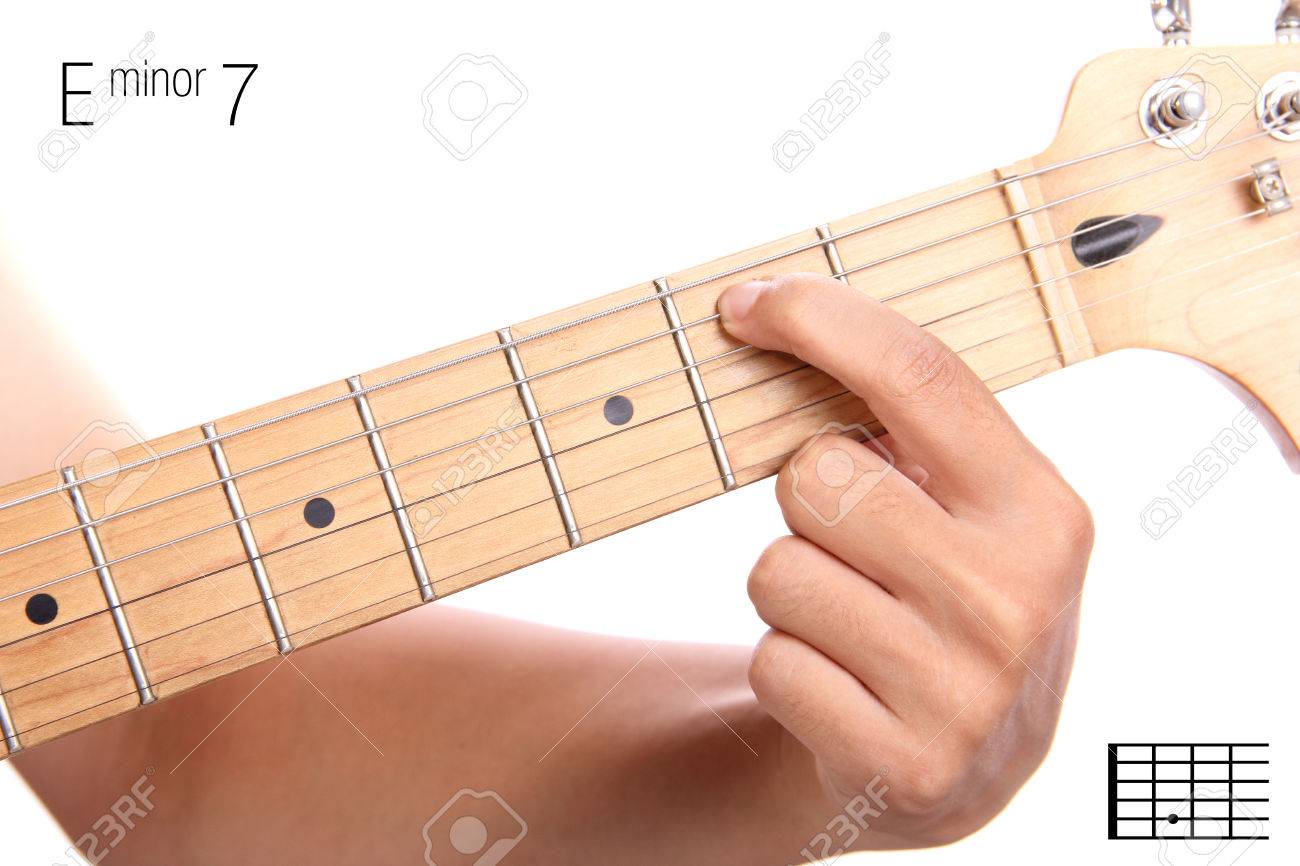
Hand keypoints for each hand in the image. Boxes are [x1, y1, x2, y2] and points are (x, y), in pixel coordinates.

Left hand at [718, 273, 1092, 849]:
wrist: (958, 772)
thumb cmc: (945, 606)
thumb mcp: (971, 514)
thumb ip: (910, 431)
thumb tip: (773, 316)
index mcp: (1041, 510)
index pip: (920, 376)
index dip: (819, 320)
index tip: (745, 305)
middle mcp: (1016, 597)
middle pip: (817, 475)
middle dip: (807, 501)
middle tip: (850, 546)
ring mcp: (964, 690)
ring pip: (776, 571)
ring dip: (790, 592)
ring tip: (850, 624)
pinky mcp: (904, 764)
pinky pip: (772, 662)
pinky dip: (786, 667)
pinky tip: (842, 687)